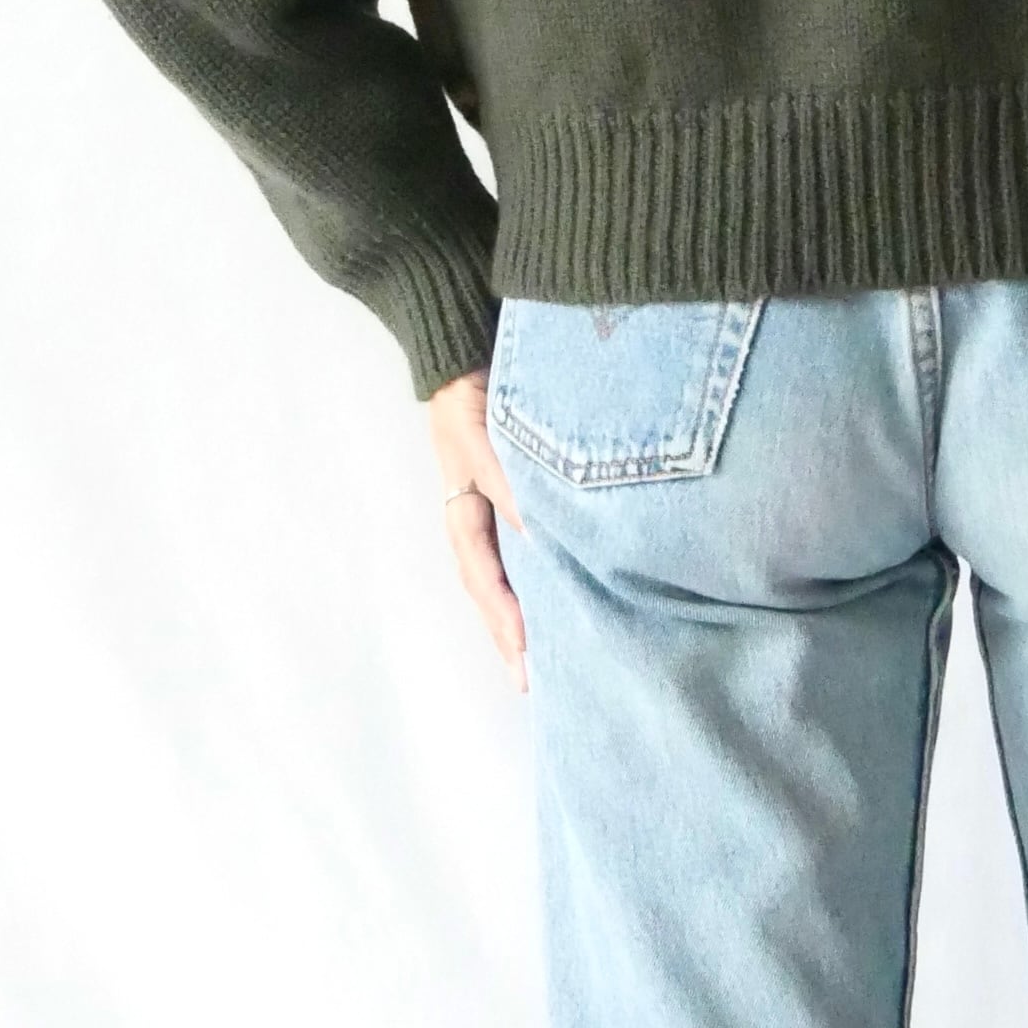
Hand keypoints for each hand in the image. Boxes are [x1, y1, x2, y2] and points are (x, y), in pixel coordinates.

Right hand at [428, 366, 528, 690]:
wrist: (467, 346)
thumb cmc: (472, 393)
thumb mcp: (484, 437)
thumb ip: (510, 483)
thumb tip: (537, 535)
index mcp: (462, 507)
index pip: (480, 572)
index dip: (501, 612)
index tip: (525, 651)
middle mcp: (477, 515)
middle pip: (490, 587)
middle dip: (509, 633)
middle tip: (532, 681)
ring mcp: (495, 507)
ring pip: (509, 572)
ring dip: (525, 613)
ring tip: (548, 658)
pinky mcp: (517, 494)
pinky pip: (527, 546)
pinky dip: (543, 577)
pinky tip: (566, 598)